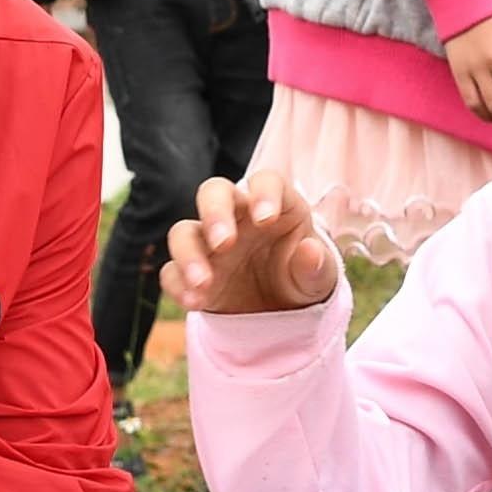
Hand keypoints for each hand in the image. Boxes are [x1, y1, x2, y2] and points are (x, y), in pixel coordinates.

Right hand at [169, 171, 342, 317]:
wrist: (285, 309)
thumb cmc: (304, 276)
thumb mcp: (320, 277)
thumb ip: (316, 265)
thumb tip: (310, 251)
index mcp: (275, 205)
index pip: (265, 181)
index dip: (263, 193)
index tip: (266, 219)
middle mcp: (237, 216)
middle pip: (214, 192)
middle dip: (215, 213)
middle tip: (224, 243)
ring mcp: (209, 243)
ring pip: (184, 231)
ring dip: (189, 254)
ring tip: (204, 283)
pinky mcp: (191, 273)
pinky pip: (172, 272)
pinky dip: (178, 285)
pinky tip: (194, 302)